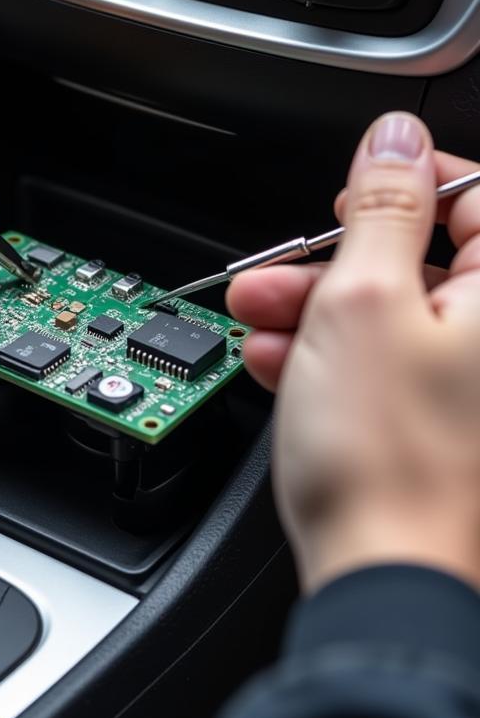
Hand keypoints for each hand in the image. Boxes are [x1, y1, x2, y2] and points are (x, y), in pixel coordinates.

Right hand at [227, 113, 479, 591]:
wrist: (384, 576)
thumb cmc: (387, 457)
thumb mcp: (361, 302)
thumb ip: (380, 209)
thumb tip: (391, 140)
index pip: (476, 195)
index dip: (406, 181)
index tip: (352, 190)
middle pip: (421, 259)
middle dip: (333, 260)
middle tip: (278, 273)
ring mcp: (471, 384)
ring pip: (392, 313)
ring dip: (315, 312)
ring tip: (259, 325)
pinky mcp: (440, 421)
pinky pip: (385, 363)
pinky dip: (331, 358)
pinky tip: (282, 366)